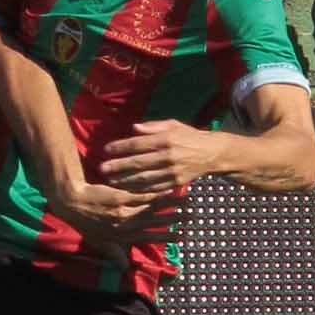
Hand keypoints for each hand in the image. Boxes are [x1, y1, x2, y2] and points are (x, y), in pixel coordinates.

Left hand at [47, 178, 181, 254]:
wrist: (71, 202)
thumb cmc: (83, 221)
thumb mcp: (97, 241)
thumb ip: (113, 253)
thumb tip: (124, 268)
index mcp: (121, 237)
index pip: (148, 237)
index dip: (165, 237)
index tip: (181, 235)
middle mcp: (125, 226)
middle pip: (155, 223)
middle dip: (174, 221)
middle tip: (191, 217)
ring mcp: (123, 212)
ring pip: (152, 209)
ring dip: (171, 204)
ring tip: (186, 200)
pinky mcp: (120, 198)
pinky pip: (142, 196)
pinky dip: (157, 194)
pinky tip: (168, 189)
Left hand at [100, 120, 221, 192]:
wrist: (213, 153)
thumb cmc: (189, 136)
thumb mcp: (173, 125)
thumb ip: (153, 127)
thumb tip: (134, 128)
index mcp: (166, 140)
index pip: (138, 144)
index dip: (120, 147)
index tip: (106, 149)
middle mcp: (169, 156)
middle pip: (138, 163)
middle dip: (118, 166)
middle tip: (102, 168)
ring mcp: (172, 171)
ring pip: (144, 178)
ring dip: (125, 180)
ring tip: (111, 180)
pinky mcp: (176, 183)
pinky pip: (154, 188)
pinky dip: (139, 190)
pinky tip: (127, 189)